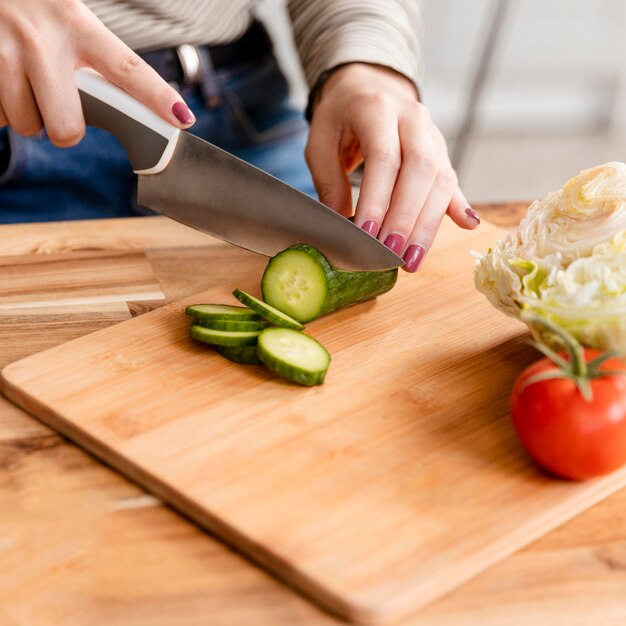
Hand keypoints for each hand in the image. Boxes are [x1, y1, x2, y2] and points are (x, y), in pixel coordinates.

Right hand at [0, 0, 194, 147]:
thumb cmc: (33, 6)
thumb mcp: (68, 17)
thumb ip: (94, 56)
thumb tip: (133, 105)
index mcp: (77, 24)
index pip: (127, 68)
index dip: (156, 97)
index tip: (182, 118)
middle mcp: (43, 41)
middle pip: (68, 127)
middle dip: (66, 129)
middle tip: (60, 106)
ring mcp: (5, 54)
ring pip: (28, 125)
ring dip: (29, 115)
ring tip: (25, 80)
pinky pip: (0, 117)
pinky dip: (3, 107)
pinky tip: (5, 79)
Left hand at [305, 63, 479, 271]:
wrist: (368, 84)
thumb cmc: (339, 117)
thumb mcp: (320, 143)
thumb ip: (330, 183)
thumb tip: (341, 228)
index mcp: (378, 109)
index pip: (384, 159)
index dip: (378, 200)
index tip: (368, 236)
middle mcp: (413, 118)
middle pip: (420, 170)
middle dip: (407, 218)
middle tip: (393, 255)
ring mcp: (432, 135)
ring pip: (440, 180)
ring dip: (428, 225)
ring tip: (413, 260)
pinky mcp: (441, 152)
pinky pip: (452, 181)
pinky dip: (458, 206)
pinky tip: (467, 225)